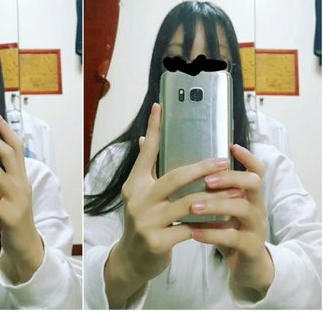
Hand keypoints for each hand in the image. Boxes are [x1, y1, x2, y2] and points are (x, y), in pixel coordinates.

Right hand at [104, 103, 236, 307]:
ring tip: (234, 192)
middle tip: (223, 161)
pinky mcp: (157, 242)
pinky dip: (209, 225)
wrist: (132, 259)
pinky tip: (224, 222)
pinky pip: (190, 230)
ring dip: (214, 198)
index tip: (159, 106)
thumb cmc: (142, 221)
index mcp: (135, 184)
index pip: (146, 152)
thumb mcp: (139, 195)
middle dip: (202, 168)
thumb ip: (145, 169)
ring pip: (187, 204)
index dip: (153, 128)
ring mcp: (146, 221)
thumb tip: (144, 140)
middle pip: (174, 177)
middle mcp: (138, 199)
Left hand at [190, 144, 273, 300]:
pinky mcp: (250, 247)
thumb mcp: (220, 205)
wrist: (245, 265)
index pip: (255, 169)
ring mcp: (256, 227)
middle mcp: (256, 205)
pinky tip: (194, 232)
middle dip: (230, 178)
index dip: (247, 157)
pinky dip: (213, 233)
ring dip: (217, 205)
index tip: (230, 146)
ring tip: (193, 207)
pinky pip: (234, 238)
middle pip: (253, 183)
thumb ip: (206, 186)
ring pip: (243, 208)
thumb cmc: (226, 227)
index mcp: (248, 193)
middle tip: (207, 180)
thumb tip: (178, 162)